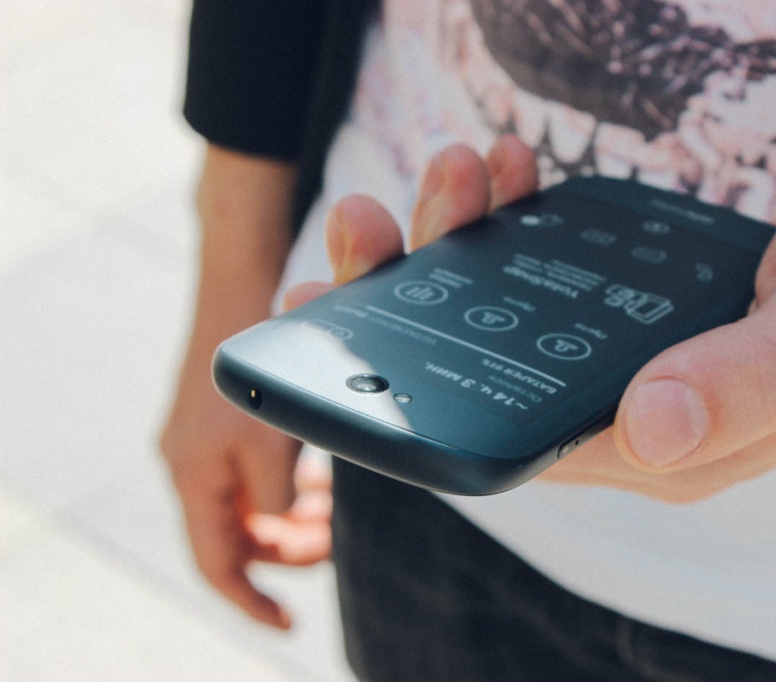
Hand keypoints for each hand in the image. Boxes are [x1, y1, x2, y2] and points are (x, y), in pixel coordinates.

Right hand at [161, 145, 330, 628]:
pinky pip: (254, 475)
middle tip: (328, 544)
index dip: (251, 598)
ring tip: (327, 509)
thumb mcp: (270, 436)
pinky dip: (285, 487)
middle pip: (236, 536)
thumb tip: (287, 522)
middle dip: (284, 550)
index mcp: (195, 475)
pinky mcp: (224, 422)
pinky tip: (316, 475)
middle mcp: (192, 463)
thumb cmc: (254, 358)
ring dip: (288, 519)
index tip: (286, 621)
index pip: (218, 561)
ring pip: (249, 505)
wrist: (241, 286)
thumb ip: (276, 491)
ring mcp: (207, 443)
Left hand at [289, 136, 775, 502]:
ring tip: (457, 167)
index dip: (409, 391)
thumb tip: (647, 426)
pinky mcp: (641, 312)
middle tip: (367, 217)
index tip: (336, 321)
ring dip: (461, 245)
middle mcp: (636, 415)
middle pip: (486, 374)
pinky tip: (508, 173)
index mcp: (668, 447)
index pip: (510, 439)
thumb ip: (752, 378)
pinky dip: (519, 224)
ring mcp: (633, 361)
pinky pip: (553, 278)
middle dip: (410, 299)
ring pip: (510, 320)